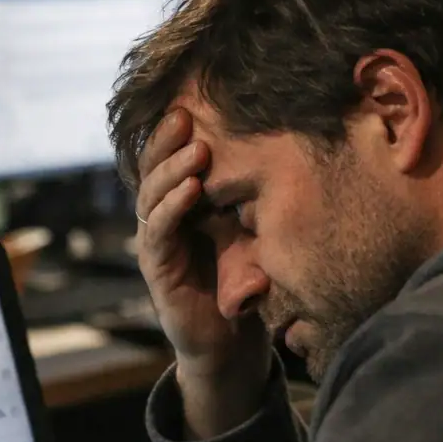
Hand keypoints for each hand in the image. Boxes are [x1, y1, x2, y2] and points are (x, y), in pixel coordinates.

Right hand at [134, 110, 268, 380]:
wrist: (231, 343)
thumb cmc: (246, 283)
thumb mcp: (255, 231)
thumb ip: (256, 201)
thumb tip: (289, 154)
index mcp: (186, 202)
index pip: (174, 156)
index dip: (179, 130)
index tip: (196, 98)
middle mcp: (166, 215)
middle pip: (156, 167)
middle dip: (168, 139)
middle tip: (184, 111)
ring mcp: (157, 240)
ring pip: (153, 194)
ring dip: (173, 170)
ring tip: (195, 149)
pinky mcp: (157, 266)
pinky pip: (158, 230)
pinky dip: (172, 207)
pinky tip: (190, 189)